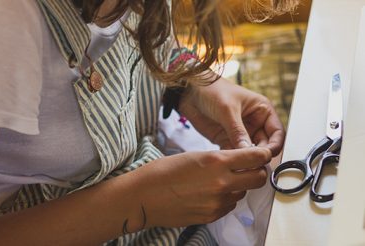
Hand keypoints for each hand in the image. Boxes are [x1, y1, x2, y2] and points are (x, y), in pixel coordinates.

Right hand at [133, 147, 270, 227]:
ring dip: (238, 186)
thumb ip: (221, 159)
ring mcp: (218, 202)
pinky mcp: (212, 216)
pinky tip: (209, 194)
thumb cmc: (165, 170)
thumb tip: (240, 162)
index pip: (255, 156)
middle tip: (249, 169)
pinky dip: (225, 199)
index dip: (263, 155)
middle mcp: (222, 182)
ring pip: (243, 193)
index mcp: (217, 161)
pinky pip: (229, 206)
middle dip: (257, 172)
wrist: (145, 196)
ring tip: (219, 181)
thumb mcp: (195, 155)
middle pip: (258, 178)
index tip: (264, 154)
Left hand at [178, 76, 284, 155]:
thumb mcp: (228, 109)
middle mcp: (254, 123)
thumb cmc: (212, 90)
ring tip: (240, 165)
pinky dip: (233, 160)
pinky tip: (229, 163)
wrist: (189, 92)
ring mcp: (240, 133)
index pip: (277, 132)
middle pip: (265, 145)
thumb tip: (248, 152)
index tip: (266, 155)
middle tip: (252, 164)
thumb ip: (238, 131)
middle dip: (260, 155)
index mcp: (262, 111)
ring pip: (249, 152)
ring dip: (246, 160)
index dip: (274, 145)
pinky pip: (234, 153)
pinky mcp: (226, 140)